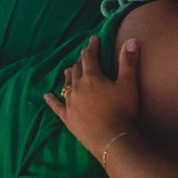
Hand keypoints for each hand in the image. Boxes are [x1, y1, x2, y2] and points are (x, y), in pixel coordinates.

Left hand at [44, 36, 139, 159]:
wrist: (111, 139)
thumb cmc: (122, 110)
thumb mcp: (129, 84)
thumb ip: (128, 62)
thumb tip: (131, 40)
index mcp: (92, 78)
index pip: (89, 57)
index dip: (92, 47)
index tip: (93, 39)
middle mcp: (78, 88)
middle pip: (76, 69)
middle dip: (81, 60)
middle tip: (85, 54)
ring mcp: (70, 103)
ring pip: (66, 84)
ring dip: (68, 75)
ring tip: (68, 69)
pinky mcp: (68, 118)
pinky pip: (56, 106)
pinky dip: (51, 100)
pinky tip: (47, 95)